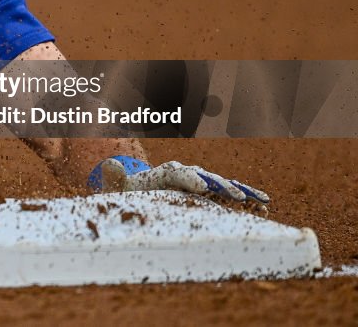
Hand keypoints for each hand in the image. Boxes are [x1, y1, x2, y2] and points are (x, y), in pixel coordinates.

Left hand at [90, 155, 269, 203]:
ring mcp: (202, 182)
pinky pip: (231, 194)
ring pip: (224, 184)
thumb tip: (108, 164)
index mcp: (166, 173)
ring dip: (242, 192)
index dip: (191, 179)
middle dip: (221, 186)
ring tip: (261, 201)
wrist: (143, 189)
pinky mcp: (212, 193)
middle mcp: (187, 174)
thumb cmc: (131, 192)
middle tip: (236, 197)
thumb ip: (114, 178)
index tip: (203, 189)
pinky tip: (264, 207)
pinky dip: (247, 199)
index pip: (179, 174)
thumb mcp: (119, 187)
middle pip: (206, 178)